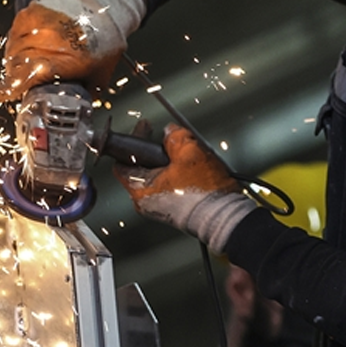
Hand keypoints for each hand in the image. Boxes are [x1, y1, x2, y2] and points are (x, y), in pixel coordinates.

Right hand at [0, 0, 143, 102]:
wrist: (106, 4)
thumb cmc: (106, 39)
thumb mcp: (99, 75)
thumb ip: (84, 92)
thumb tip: (76, 106)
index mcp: (55, 64)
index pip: (19, 80)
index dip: (5, 89)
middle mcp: (41, 44)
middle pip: (14, 66)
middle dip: (16, 75)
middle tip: (25, 78)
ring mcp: (34, 26)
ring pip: (12, 48)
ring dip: (16, 57)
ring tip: (31, 59)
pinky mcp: (31, 11)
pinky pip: (16, 31)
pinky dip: (20, 39)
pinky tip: (32, 42)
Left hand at [114, 124, 256, 252]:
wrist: (223, 216)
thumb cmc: (204, 193)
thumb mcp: (189, 152)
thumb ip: (175, 136)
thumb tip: (170, 132)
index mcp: (140, 188)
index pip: (122, 161)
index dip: (132, 141)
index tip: (143, 129)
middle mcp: (146, 201)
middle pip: (141, 168)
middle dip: (154, 150)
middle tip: (165, 139)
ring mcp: (159, 207)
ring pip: (156, 176)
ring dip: (167, 162)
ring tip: (183, 154)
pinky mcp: (173, 210)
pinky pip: (168, 186)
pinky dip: (176, 174)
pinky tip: (191, 168)